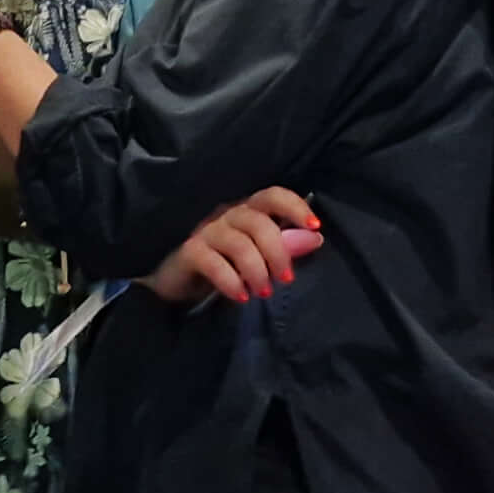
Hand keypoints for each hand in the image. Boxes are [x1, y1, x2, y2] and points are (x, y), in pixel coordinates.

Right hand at [145, 188, 320, 305]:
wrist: (177, 283)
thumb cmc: (224, 266)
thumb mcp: (258, 258)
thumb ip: (284, 247)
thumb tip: (315, 238)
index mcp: (247, 211)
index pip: (272, 195)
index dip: (294, 206)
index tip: (315, 227)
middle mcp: (227, 215)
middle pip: (258, 222)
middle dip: (278, 251)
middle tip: (286, 278)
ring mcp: (206, 231)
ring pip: (238, 243)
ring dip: (257, 270)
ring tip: (263, 293)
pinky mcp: (189, 251)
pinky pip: (213, 262)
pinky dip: (230, 280)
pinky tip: (240, 296)